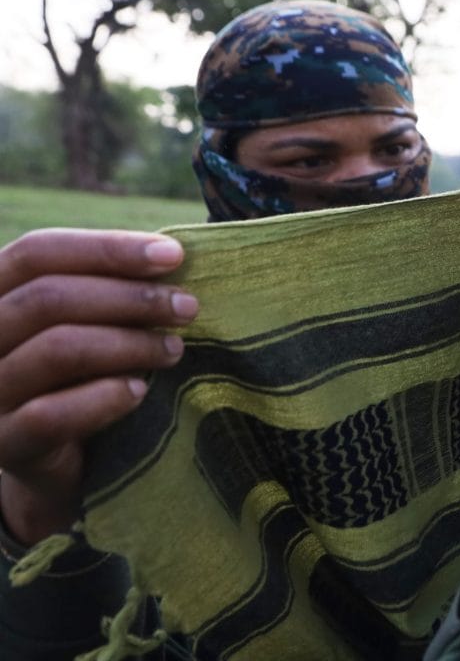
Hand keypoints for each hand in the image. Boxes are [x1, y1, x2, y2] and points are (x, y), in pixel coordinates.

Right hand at [0, 229, 196, 545]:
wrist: (55, 464)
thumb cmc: (78, 375)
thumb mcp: (87, 322)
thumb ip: (110, 288)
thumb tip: (171, 255)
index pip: (37, 252)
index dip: (107, 248)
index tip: (173, 255)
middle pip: (48, 298)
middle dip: (130, 298)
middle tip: (187, 307)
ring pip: (55, 350)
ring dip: (128, 344)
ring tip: (174, 349)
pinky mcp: (4, 444)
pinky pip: (49, 415)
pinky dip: (103, 398)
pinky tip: (140, 391)